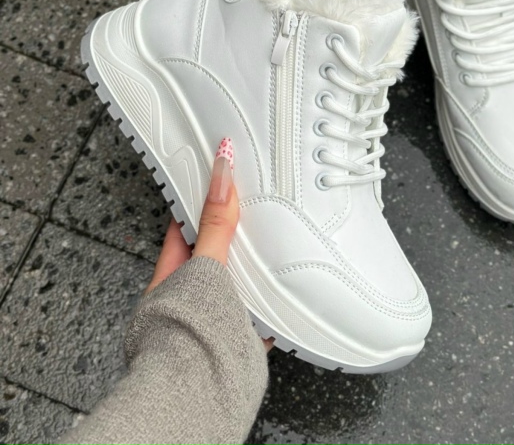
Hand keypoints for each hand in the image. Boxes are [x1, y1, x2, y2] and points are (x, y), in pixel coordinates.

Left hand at [146, 139, 272, 350]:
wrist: (198, 390)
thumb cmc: (185, 332)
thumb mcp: (204, 265)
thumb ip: (215, 224)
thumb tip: (221, 176)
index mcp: (172, 273)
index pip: (186, 226)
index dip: (203, 202)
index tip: (221, 180)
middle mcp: (188, 297)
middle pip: (214, 255)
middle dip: (236, 237)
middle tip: (259, 210)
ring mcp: (211, 319)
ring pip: (236, 284)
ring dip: (255, 271)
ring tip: (280, 248)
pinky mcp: (235, 341)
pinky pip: (256, 315)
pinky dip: (272, 306)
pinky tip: (287, 300)